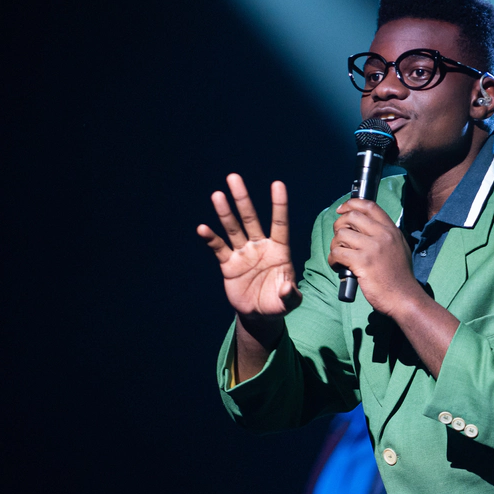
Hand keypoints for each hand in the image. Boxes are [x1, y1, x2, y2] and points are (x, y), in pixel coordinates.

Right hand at [197, 174, 300, 324]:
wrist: (259, 315)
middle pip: (250, 218)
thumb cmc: (278, 304)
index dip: (278, 205)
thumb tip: (286, 287)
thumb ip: (291, 294)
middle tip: (233, 178)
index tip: (277, 184)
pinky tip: (203, 229)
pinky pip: (219, 248)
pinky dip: (211, 239)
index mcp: (279, 250)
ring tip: (217, 195)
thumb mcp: (290, 302)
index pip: (279, 224)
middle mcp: (260, 246)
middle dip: (242, 199)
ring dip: (225, 213)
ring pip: (233, 229)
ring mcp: (243, 254)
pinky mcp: (228, 265)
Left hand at [328, 198, 421, 317]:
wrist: (404, 297)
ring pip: (341, 235)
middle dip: (339, 225)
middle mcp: (383, 235)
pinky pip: (338, 253)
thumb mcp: (399, 248)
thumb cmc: (399, 277)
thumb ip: (384, 235)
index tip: (342, 209)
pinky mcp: (362, 262)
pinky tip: (338, 266)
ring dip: (335, 245)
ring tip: (340, 257)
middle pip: (352, 217)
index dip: (352, 204)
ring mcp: (372, 248)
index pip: (369, 206)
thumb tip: (362, 227)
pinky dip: (333, 260)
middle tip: (339, 239)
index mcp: (391, 230)